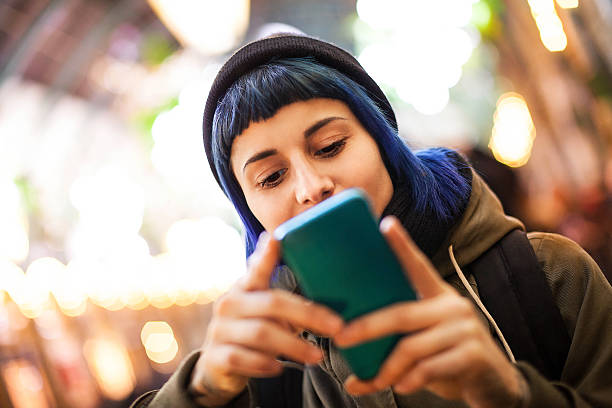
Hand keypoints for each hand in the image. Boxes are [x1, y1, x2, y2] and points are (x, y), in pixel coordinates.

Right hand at [189, 232, 343, 405]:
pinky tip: (279, 368)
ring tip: (317, 356)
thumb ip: (283, 296)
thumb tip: (316, 283)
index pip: (256, 269)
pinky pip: (242, 358)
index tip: (275, 239)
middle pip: (272, 303)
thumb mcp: (266, 311)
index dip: (265, 255)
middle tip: (336, 327)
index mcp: (244, 288)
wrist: (218, 367)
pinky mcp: (215, 356)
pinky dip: (264, 364)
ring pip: (261, 333)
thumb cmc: (254, 331)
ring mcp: (219, 330)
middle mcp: (229, 304)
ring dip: (293, 346)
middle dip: (308, 315)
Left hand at [334, 217, 525, 407]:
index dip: (402, 245)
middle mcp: (453, 305)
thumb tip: (351, 378)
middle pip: (401, 314)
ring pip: (411, 347)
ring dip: (388, 370)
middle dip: (367, 328)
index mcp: (438, 295)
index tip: (386, 224)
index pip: (418, 266)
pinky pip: (429, 367)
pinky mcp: (473, 354)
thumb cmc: (450, 358)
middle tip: (341, 338)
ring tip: (376, 382)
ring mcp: (465, 328)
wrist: (496, 385)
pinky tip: (402, 387)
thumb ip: (395, 349)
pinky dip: (411, 380)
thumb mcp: (424, 344)